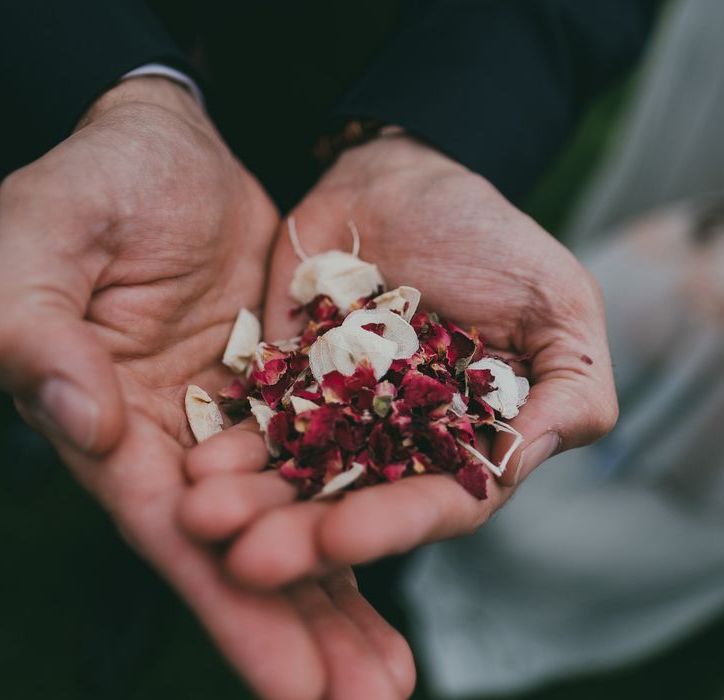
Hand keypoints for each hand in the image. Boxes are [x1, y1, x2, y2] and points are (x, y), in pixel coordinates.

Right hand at [0, 79, 413, 699]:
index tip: (297, 690)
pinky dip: (358, 506)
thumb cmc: (96, 180)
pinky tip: (399, 551)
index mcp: (111, 422)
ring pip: (293, 517)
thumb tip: (83, 426)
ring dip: (341, 593)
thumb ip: (32, 328)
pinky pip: (328, 453)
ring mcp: (236, 416)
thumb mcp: (42, 235)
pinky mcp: (286, 383)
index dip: (232, 610)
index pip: (175, 538)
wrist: (168, 144)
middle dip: (301, 632)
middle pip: (242, 552)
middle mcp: (176, 438)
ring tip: (391, 672)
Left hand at [179, 133, 617, 587]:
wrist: (406, 181)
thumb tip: (519, 461)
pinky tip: (194, 466)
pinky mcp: (281, 381)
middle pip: (350, 504)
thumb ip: (567, 389)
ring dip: (249, 502)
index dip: (391, 525)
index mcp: (463, 442)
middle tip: (248, 563)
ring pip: (291, 473)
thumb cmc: (493, 240)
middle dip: (301, 536)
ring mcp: (334, 416)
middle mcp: (396, 445)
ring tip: (203, 517)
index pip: (434, 502)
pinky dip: (226, 445)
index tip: (339, 540)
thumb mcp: (558, 306)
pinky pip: (251, 419)